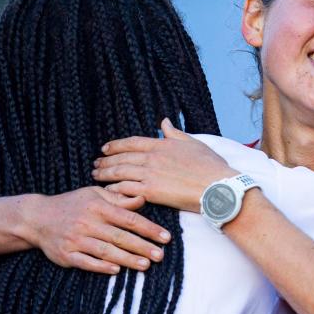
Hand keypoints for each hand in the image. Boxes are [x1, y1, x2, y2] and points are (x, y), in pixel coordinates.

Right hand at [23, 186, 170, 273]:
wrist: (37, 218)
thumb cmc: (71, 204)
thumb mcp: (94, 194)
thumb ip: (118, 198)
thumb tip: (142, 199)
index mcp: (98, 206)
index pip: (129, 218)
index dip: (149, 228)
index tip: (165, 237)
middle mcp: (88, 222)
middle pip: (120, 237)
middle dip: (143, 247)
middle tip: (160, 256)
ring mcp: (76, 240)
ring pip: (106, 251)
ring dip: (127, 259)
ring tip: (145, 265)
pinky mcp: (66, 254)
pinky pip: (86, 262)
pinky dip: (101, 266)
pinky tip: (116, 270)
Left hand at [92, 118, 237, 212]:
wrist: (217, 187)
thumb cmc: (210, 167)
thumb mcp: (193, 143)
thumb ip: (175, 133)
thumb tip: (164, 121)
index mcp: (162, 145)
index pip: (132, 142)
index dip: (116, 145)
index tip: (105, 148)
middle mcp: (152, 158)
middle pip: (121, 157)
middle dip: (106, 160)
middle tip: (95, 163)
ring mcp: (150, 174)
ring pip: (120, 172)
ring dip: (105, 174)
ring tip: (96, 175)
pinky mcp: (151, 192)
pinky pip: (126, 189)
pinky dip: (114, 190)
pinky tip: (107, 191)